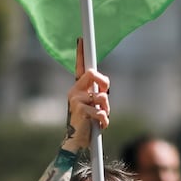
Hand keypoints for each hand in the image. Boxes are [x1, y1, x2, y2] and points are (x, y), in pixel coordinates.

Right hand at [63, 38, 109, 152]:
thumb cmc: (87, 124)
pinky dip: (104, 121)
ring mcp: (76, 100)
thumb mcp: (92, 106)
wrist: (76, 141)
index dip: (81, 53)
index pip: (79, 68)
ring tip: (101, 118)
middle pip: (93, 74)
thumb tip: (104, 91)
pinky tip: (99, 126)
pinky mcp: (81, 110)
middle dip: (105, 83)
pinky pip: (101, 111)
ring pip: (102, 96)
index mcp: (78, 88)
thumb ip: (97, 96)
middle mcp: (75, 91)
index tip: (81, 39)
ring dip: (106, 109)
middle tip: (105, 96)